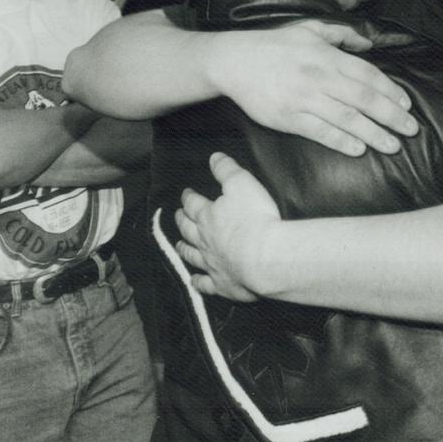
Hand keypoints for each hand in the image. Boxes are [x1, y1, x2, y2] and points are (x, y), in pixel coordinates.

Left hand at [175, 153, 279, 301]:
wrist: (264, 257)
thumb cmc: (255, 218)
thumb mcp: (242, 183)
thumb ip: (226, 170)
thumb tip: (214, 157)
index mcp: (208, 215)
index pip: (193, 203)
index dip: (189, 197)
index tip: (186, 193)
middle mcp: (204, 240)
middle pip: (187, 229)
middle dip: (182, 221)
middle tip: (178, 216)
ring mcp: (211, 263)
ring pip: (192, 255)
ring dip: (184, 248)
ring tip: (179, 244)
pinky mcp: (221, 284)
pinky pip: (205, 284)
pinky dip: (198, 281)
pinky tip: (194, 280)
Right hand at [211, 23, 418, 156]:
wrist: (233, 61)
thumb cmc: (274, 45)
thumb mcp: (309, 29)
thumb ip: (341, 35)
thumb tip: (368, 43)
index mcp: (326, 55)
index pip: (367, 75)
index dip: (390, 91)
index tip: (406, 105)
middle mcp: (319, 76)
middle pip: (364, 99)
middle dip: (391, 116)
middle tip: (411, 130)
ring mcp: (303, 98)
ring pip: (346, 118)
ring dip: (374, 133)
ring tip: (393, 145)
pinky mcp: (287, 117)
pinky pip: (320, 132)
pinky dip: (341, 141)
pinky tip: (359, 149)